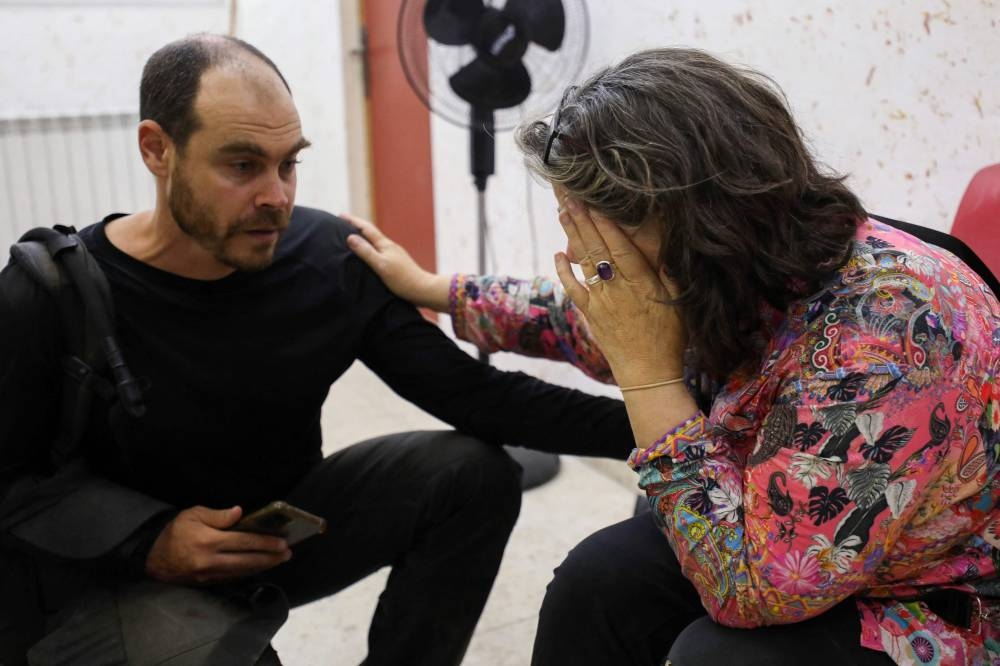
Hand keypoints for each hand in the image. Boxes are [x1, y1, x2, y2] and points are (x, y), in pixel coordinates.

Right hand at [145, 506, 291, 584]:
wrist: (151, 556)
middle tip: (287, 553)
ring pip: (242, 571)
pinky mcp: (206, 582)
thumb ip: (218, 515)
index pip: (244, 542)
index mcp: (209, 541)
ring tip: (279, 560)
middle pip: (248, 560)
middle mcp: (211, 560)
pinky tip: (258, 567)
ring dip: (263, 566)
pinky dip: (248, 573)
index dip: (265, 542)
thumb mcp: (193, 514)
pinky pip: (232, 578)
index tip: (282, 541)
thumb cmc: (174, 531)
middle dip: (270, 557)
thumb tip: (240, 512)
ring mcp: (209, 574)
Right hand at [343, 213, 450, 311]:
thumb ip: (366, 252)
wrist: (423, 290)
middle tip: (343, 224)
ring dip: (364, 238)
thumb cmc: (402, 279)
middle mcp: (390, 247)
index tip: (340, 215)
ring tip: (353, 239)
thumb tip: (350, 237)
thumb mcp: (381, 265)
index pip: (366, 229)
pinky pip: (379, 252)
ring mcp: (394, 255)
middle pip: (371, 233)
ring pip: (375, 243)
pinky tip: (369, 256)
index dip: (353, 221)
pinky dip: (370, 249)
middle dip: (357, 227)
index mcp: (385, 245)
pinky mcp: (396, 264)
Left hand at [553, 199, 685, 386]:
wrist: (648, 373)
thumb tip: (665, 244)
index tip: (596, 203)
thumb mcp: (679, 303)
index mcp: (642, 285)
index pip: (622, 249)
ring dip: (572, 237)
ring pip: (584, 264)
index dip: (607, 226)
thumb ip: (669, 273)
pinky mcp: (591, 315)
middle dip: (583, 221)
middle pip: (598, 249)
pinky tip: (558, 255)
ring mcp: (601, 302)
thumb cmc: (669, 338)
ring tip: (563, 213)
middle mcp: (618, 291)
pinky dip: (564, 272)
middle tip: (570, 197)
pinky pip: (573, 290)